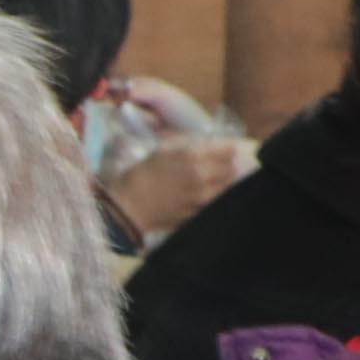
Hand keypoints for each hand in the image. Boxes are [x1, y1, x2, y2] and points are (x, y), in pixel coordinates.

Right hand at [111, 133, 251, 237]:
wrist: (129, 207)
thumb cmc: (140, 175)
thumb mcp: (161, 152)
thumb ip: (185, 148)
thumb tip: (204, 147)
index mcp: (191, 157)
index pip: (225, 151)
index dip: (228, 149)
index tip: (229, 149)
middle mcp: (201, 176)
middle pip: (230, 170)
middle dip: (228, 165)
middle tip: (224, 164)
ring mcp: (201, 197)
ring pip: (226, 187)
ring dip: (225, 182)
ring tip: (218, 180)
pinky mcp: (197, 213)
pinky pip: (215, 202)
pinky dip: (216, 196)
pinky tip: (207, 194)